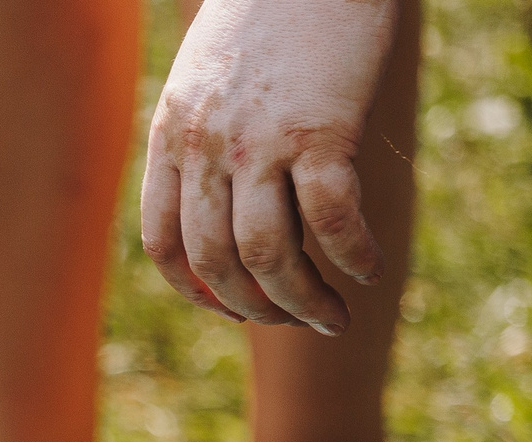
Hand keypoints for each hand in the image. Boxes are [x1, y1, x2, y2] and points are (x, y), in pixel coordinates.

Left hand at [140, 0, 400, 331]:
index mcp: (171, 137)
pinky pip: (330, 220)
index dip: (197, 293)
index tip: (231, 308)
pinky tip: (367, 270)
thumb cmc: (272, 14)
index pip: (164, 245)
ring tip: (332, 317)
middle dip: (255, 308)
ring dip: (301, 301)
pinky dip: (350, 257)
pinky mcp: (320, 129)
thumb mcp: (210, 78)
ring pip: (268, 255)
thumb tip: (229, 209)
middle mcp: (205, 147)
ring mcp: (259, 142)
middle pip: (216, 263)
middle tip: (294, 321)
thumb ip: (205, 139)